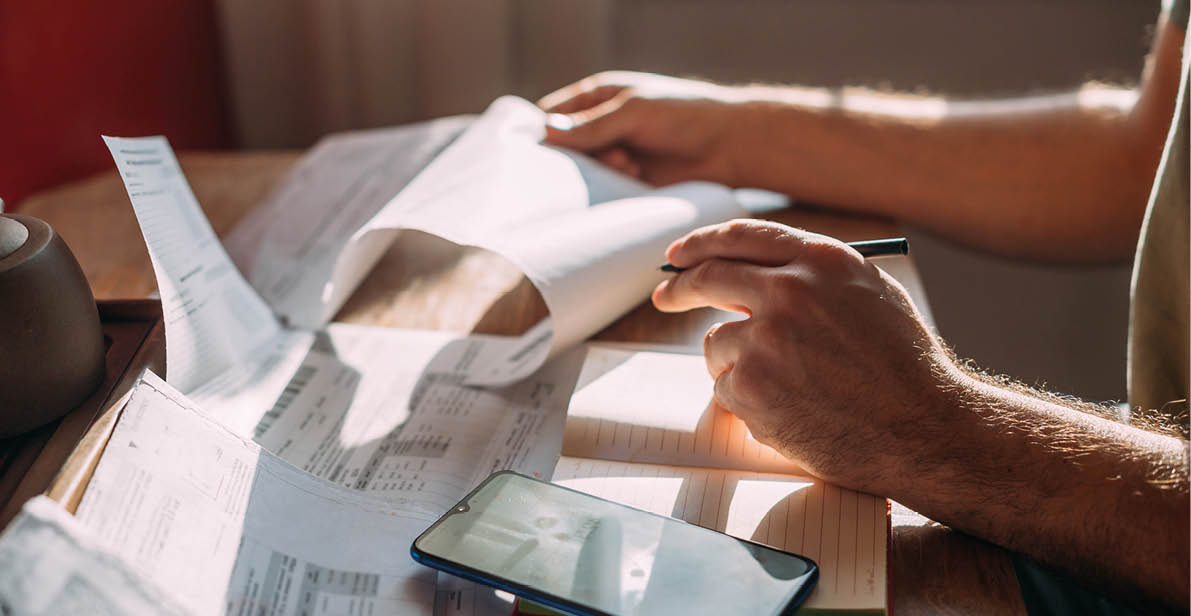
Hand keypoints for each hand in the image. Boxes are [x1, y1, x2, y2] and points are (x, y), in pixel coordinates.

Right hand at [538, 71, 747, 185]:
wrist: (730, 146)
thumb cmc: (684, 115)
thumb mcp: (634, 112)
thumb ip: (591, 125)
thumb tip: (546, 133)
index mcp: (598, 97)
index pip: (552, 115)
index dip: (540, 132)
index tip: (534, 153)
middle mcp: (601, 127)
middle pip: (564, 149)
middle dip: (569, 159)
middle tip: (587, 161)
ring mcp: (614, 156)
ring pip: (584, 173)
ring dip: (597, 173)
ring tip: (626, 163)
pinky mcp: (628, 183)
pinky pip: (605, 191)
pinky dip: (609, 190)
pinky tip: (628, 179)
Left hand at [652, 219, 962, 495]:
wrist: (924, 430)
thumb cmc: (903, 366)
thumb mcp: (869, 295)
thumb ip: (811, 275)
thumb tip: (750, 271)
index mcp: (820, 260)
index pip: (741, 237)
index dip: (701, 243)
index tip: (678, 255)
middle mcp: (789, 291)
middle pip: (708, 276)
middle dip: (679, 287)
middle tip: (664, 297)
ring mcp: (766, 339)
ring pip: (717, 342)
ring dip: (736, 362)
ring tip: (789, 384)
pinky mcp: (752, 386)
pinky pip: (726, 387)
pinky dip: (748, 400)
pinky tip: (792, 409)